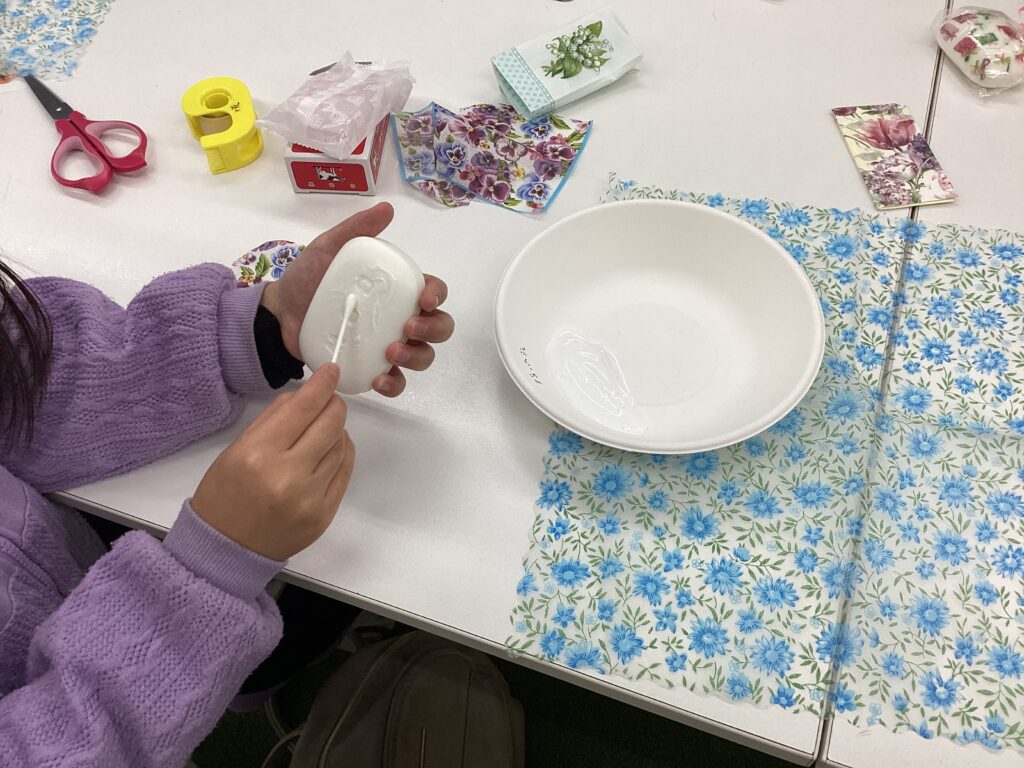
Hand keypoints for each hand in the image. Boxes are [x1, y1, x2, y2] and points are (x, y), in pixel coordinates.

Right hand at [190, 364, 353, 560]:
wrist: (226, 549)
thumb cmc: (225, 495)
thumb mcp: (236, 450)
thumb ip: (272, 419)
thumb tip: (305, 395)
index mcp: (258, 454)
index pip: (303, 408)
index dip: (322, 385)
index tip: (332, 371)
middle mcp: (287, 475)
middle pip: (330, 424)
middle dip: (335, 405)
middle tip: (331, 399)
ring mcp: (310, 497)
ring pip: (341, 446)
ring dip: (337, 430)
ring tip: (325, 428)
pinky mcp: (324, 514)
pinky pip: (344, 472)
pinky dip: (342, 453)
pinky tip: (332, 448)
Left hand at [259, 202, 454, 396]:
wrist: (278, 315)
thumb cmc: (308, 280)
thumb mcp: (329, 248)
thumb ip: (357, 231)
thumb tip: (386, 209)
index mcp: (397, 289)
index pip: (434, 292)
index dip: (437, 296)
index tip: (424, 298)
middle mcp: (400, 318)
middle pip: (439, 327)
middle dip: (433, 329)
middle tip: (408, 327)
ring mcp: (388, 346)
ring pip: (423, 356)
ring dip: (417, 357)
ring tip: (391, 353)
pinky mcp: (372, 369)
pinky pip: (396, 382)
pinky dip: (394, 383)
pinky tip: (380, 379)